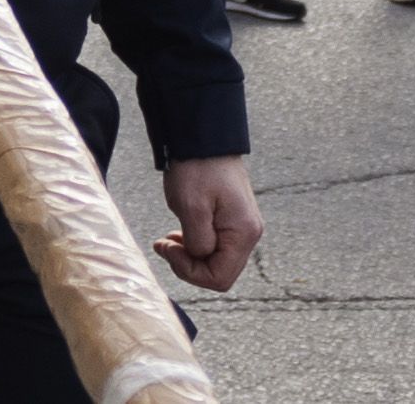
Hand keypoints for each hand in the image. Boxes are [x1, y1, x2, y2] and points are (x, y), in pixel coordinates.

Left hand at [154, 155, 263, 290]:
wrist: (203, 136)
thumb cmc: (197, 167)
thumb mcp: (190, 208)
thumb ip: (197, 242)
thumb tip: (200, 258)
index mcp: (243, 233)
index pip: (220, 278)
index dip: (190, 272)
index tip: (169, 249)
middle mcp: (249, 233)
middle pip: (220, 272)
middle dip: (189, 264)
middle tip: (165, 245)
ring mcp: (242, 226)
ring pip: (216, 260)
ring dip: (190, 254)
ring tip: (168, 239)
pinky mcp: (232, 219)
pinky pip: (215, 245)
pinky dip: (195, 243)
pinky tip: (179, 232)